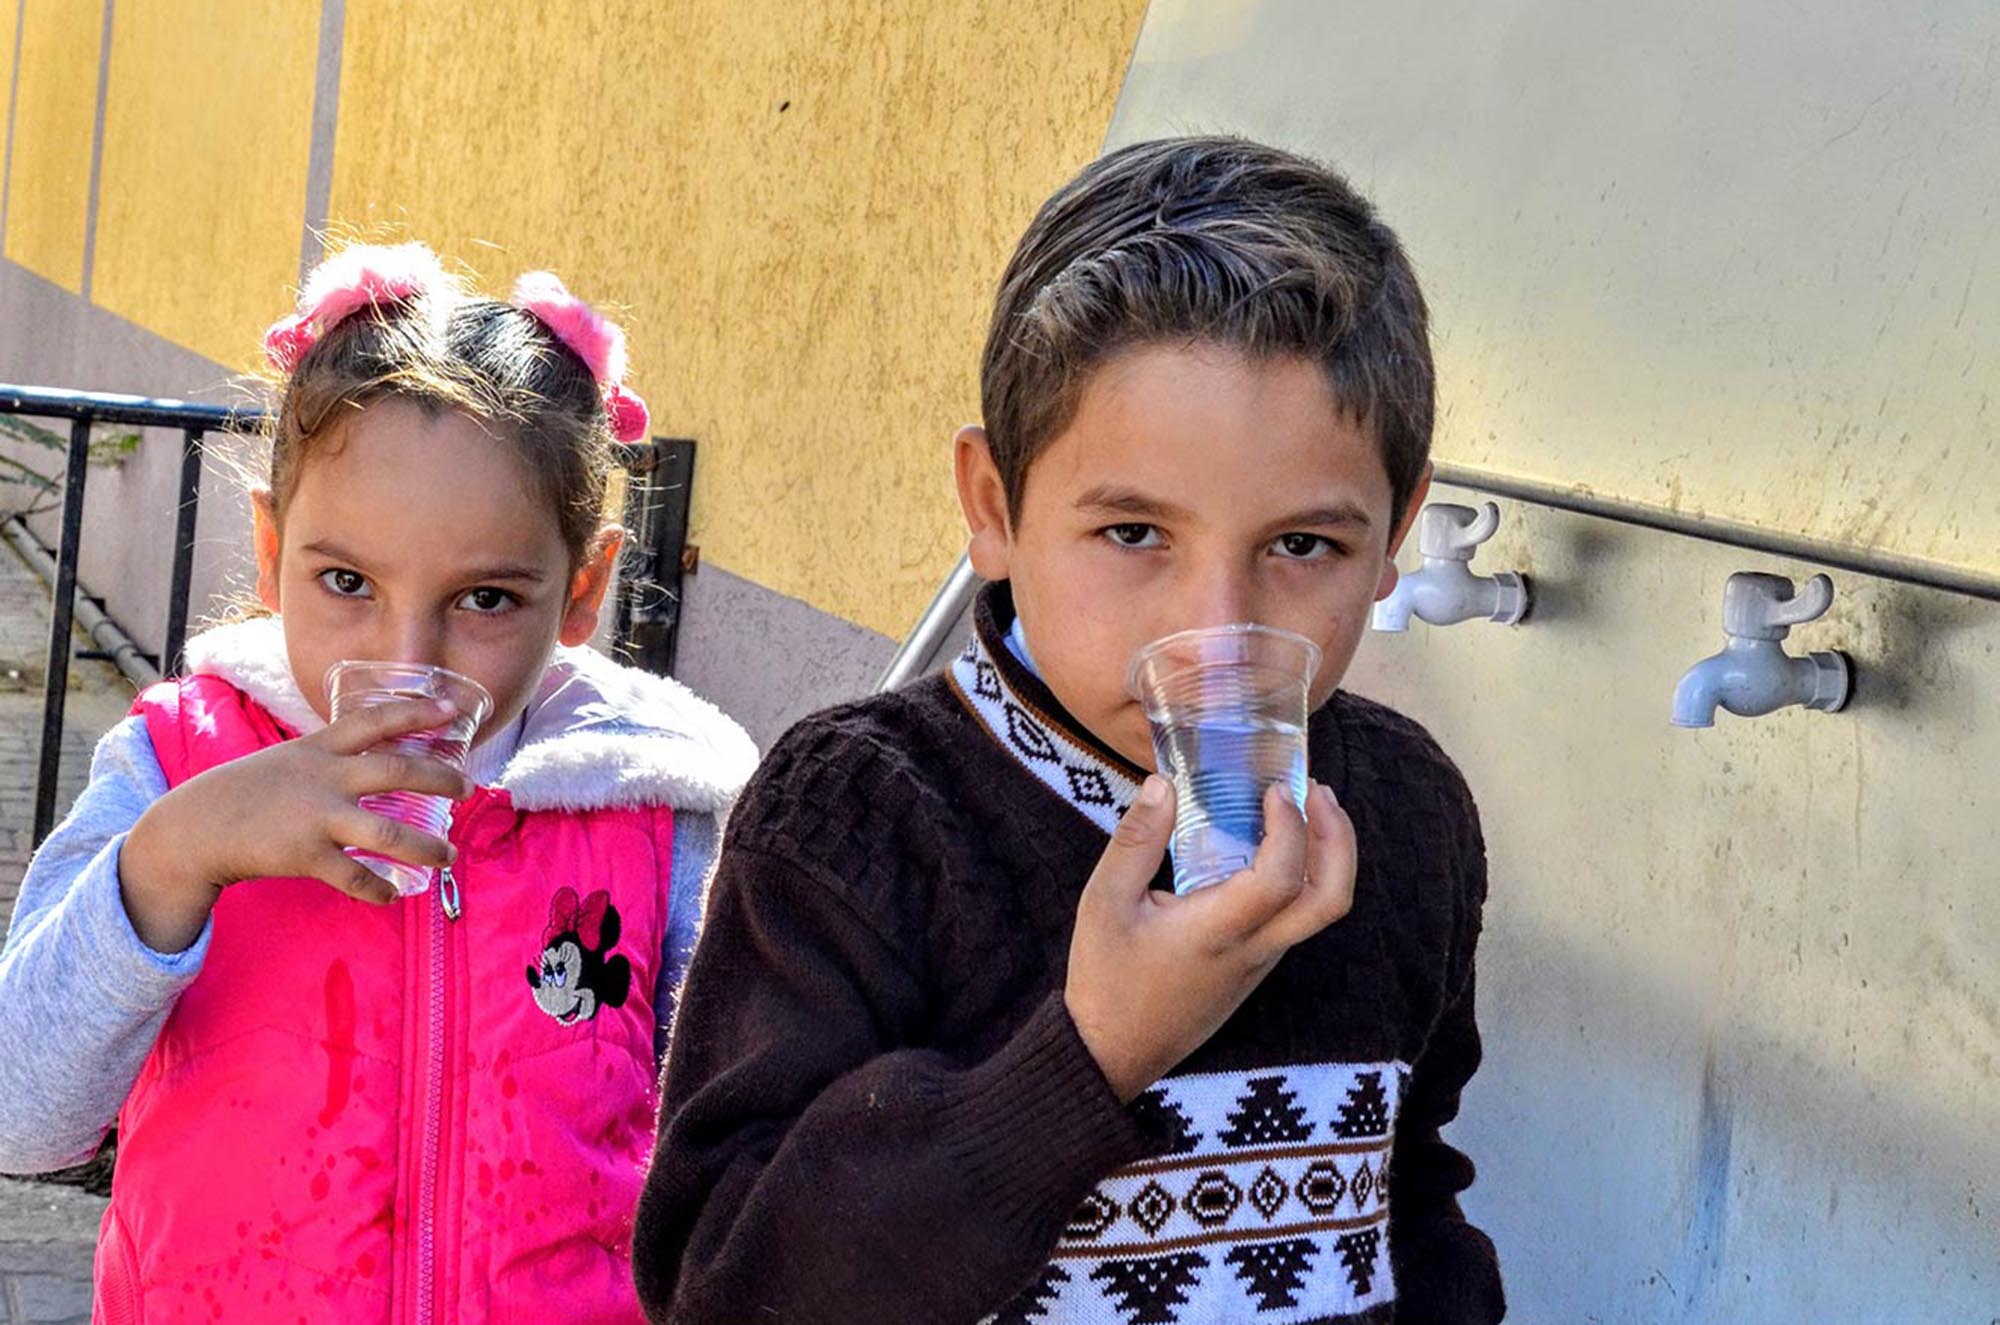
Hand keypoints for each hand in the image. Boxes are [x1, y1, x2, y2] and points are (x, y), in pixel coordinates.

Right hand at [120, 697, 474, 951]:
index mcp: (321, 748)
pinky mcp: (304, 856)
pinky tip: (393, 894)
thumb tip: (383, 761)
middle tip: (469, 788)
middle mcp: (324, 778)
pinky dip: (379, 889)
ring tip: (449, 855)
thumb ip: (334, 758)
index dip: (417, 712)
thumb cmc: (251, 791)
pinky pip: (355, 878)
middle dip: (441, 778)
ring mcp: (316, 818)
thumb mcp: (292, 759)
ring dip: (426, 848)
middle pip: (398, 771)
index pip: (376, 720)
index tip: (454, 708)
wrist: (196, 827)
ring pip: (388, 835)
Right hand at [1064, 776, 1355, 1102]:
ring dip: (1329, 854)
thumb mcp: (1103, 902)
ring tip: (1305, 806)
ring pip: (1322, 911)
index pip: (1281, 880)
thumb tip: (1163, 785)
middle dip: (1340, 840)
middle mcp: (1253, 949)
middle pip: (1331, 900)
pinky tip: (1275, 844)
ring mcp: (1260, 961)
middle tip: (1319, 791)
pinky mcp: (1255, 966)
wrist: (1113, 1051)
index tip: (1275, 790)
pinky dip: (1306, 873)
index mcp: (1218, 933)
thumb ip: (1135, 841)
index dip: (1290, 828)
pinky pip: (1298, 917)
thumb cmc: (1106, 979)